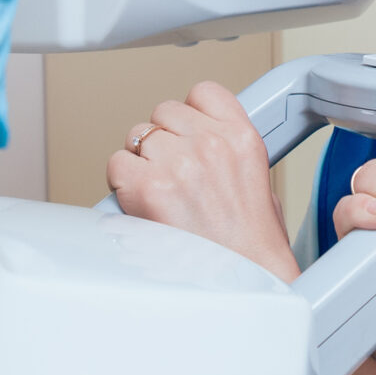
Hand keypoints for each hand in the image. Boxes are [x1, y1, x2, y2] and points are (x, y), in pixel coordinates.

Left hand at [110, 81, 299, 281]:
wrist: (245, 282)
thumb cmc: (251, 247)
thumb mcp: (258, 182)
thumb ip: (227, 152)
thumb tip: (194, 143)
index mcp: (242, 138)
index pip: (203, 92)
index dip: (190, 113)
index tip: (187, 131)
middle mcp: (210, 144)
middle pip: (164, 113)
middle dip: (163, 140)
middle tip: (171, 173)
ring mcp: (178, 163)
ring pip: (138, 136)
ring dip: (141, 161)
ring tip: (158, 192)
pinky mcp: (148, 188)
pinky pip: (117, 165)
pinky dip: (121, 183)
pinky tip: (140, 203)